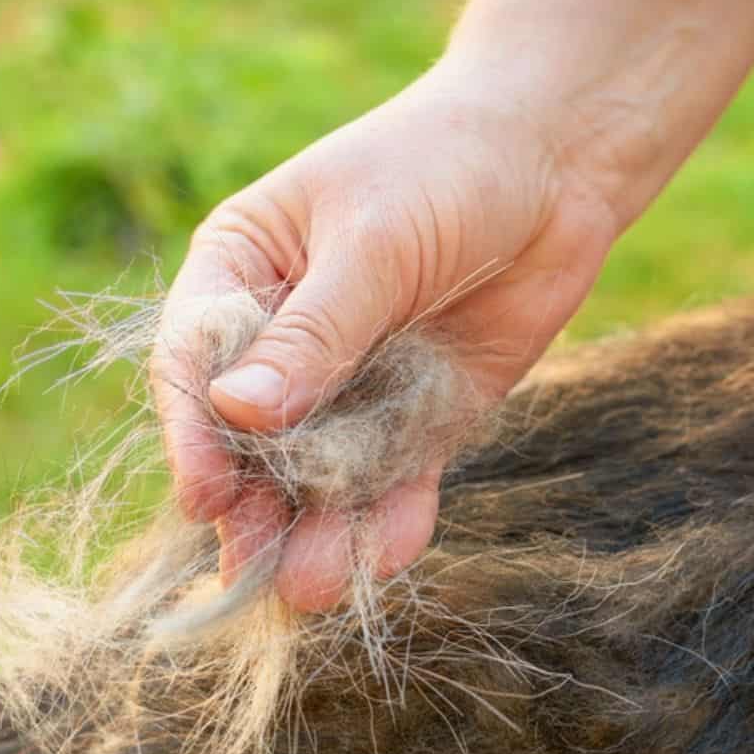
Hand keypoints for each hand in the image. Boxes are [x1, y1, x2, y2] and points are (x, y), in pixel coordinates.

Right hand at [152, 0, 753, 611]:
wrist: (560, 165)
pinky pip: (393, 482)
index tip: (204, 495)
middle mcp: (283, 342)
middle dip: (252, 506)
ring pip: (317, 476)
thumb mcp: (375, 244)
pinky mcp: (415, 421)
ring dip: (313, 532)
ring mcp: (350, 388)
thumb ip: (313, 333)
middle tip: (254, 570)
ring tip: (313, 589)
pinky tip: (384, 554)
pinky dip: (389, 520)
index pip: (195, 363)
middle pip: (249, 440)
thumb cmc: (445, 166)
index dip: (193, 434)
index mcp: (240, 272)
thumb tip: (238, 415)